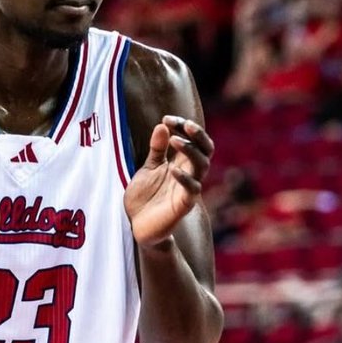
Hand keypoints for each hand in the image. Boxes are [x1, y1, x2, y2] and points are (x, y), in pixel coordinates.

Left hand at [124, 118, 212, 246]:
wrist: (136, 224)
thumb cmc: (145, 196)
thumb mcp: (148, 168)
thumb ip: (156, 149)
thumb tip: (162, 125)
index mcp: (181, 162)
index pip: (192, 139)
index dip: (183, 126)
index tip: (167, 118)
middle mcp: (189, 173)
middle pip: (205, 149)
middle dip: (197, 135)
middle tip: (185, 124)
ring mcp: (188, 189)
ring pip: (202, 166)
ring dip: (191, 151)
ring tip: (175, 140)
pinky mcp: (184, 205)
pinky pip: (192, 189)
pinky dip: (185, 178)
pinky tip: (173, 169)